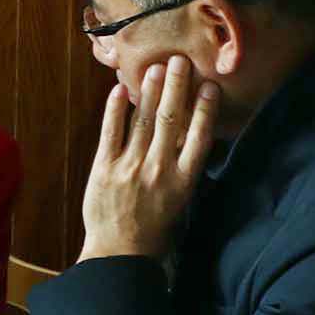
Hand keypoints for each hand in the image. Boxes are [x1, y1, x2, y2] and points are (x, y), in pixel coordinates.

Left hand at [78, 56, 218, 261]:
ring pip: (143, 121)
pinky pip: (111, 132)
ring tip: (157, 68)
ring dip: (150, 92)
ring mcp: (130, 167)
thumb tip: (190, 139)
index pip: (199, 137)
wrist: (120, 254)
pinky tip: (119, 90)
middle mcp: (159, 170)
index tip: (210, 86)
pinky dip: (115, 110)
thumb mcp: (181, 203)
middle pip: (171, 120)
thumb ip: (184, 171)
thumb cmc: (156, 232)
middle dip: (176, 88)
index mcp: (184, 181)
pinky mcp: (104, 169)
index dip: (205, 109)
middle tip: (180, 60)